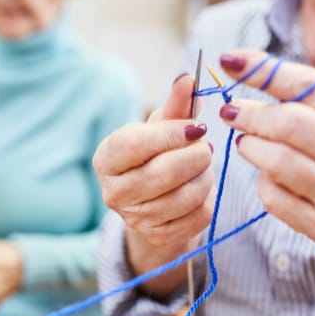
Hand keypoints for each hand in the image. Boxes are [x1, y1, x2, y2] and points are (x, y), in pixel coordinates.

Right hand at [92, 75, 214, 296]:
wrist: (152, 200)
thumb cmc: (155, 154)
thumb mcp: (161, 128)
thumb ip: (175, 106)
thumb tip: (188, 79)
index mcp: (106, 159)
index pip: (135, 145)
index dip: (170, 134)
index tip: (197, 126)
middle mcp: (113, 192)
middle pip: (164, 172)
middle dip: (195, 155)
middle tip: (205, 146)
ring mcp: (135, 218)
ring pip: (185, 195)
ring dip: (205, 176)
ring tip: (203, 166)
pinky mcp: (159, 235)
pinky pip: (198, 216)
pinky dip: (208, 199)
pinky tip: (200, 188)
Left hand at [217, 50, 314, 279]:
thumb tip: (255, 73)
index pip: (311, 87)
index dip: (265, 71)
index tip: (231, 61)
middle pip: (291, 124)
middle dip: (251, 114)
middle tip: (230, 111)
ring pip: (279, 162)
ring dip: (251, 147)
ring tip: (245, 143)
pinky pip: (276, 198)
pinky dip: (262, 183)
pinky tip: (265, 176)